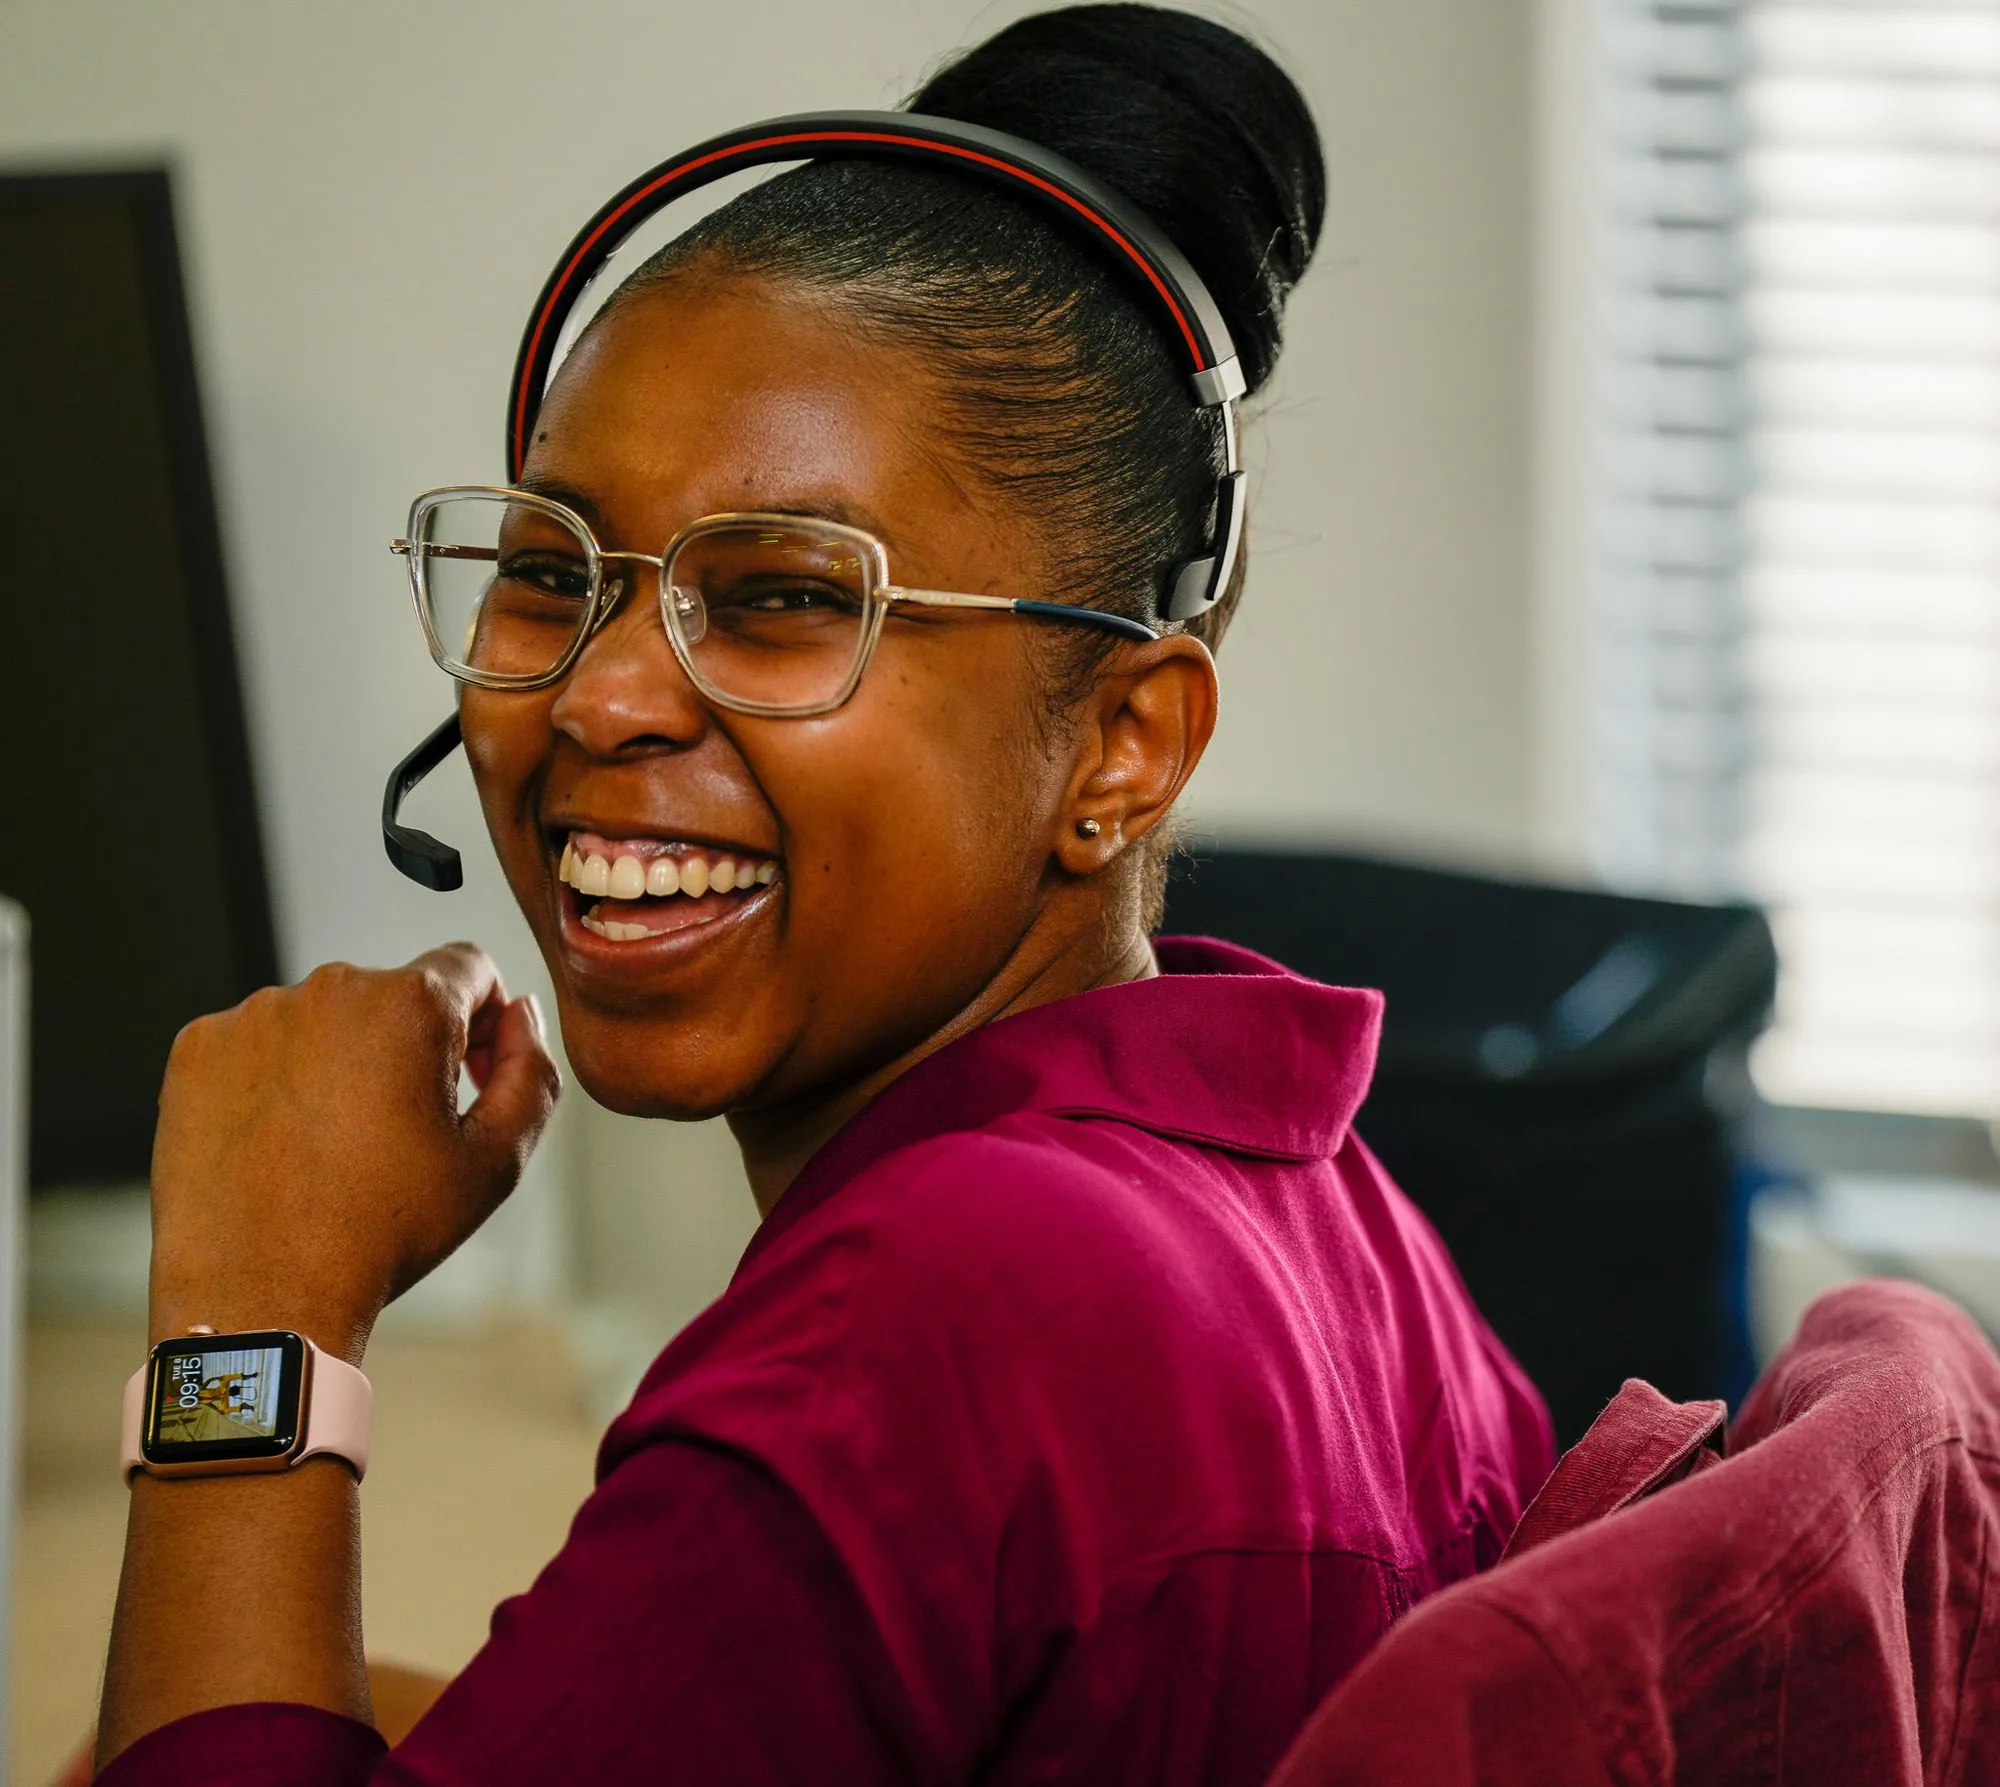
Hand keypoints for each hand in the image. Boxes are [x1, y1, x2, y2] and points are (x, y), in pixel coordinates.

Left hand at [147, 943, 560, 1359]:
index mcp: (408, 1005)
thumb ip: (532, 1070)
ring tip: (332, 1147)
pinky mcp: (199, 1049)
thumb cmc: (378, 1234)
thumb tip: (520, 1015)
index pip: (469, 968)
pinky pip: (257, 1042)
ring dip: (339, 1061)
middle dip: (407, 1047)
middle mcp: (328, 991)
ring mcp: (254, 1016)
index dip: (483, 1021)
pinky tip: (283, 1143)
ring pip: (323, 1020)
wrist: (262, 1293)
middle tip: (398, 1132)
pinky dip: (274, 1079)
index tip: (465, 1076)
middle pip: (392, 995)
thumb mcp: (496, 1161)